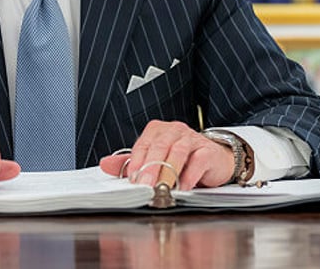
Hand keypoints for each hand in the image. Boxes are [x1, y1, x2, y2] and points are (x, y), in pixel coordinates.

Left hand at [98, 120, 233, 190]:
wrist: (213, 159)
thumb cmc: (181, 159)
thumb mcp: (153, 159)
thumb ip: (130, 162)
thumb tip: (106, 164)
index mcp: (157, 130)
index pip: (143, 144)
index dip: (136, 162)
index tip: (132, 179)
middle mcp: (174, 130)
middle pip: (159, 147)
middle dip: (150, 168)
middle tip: (145, 185)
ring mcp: (191, 138)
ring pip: (178, 152)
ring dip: (168, 171)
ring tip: (162, 187)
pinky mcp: (208, 150)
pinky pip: (197, 161)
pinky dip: (189, 175)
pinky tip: (183, 186)